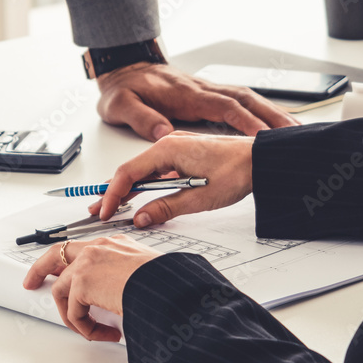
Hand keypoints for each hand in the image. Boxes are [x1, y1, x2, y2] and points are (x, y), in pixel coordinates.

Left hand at [22, 235, 162, 341]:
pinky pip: (73, 312)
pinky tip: (105, 333)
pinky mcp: (82, 282)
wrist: (169, 287)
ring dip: (73, 316)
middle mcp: (98, 247)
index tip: (59, 271)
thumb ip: (126, 280)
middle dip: (39, 269)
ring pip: (61, 290)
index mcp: (114, 244)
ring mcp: (87, 262)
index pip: (81, 249)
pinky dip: (86, 328)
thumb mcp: (146, 274)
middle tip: (31, 283)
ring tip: (94, 331)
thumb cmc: (166, 284)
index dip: (67, 262)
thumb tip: (120, 301)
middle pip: (56, 254)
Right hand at [92, 131, 253, 226]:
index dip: (112, 194)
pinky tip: (143, 197)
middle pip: (131, 170)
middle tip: (98, 210)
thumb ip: (166, 208)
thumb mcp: (199, 198)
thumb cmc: (239, 169)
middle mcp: (169, 145)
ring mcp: (178, 149)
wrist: (264, 159)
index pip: (127, 172)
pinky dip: (147, 185)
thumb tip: (142, 217)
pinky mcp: (186, 156)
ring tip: (115, 206)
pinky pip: (158, 170)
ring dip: (130, 189)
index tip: (104, 211)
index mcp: (167, 149)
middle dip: (113, 192)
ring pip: (144, 171)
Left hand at [96, 62, 298, 140]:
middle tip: (294, 134)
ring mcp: (207, 92)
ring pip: (248, 99)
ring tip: (294, 131)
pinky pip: (241, 102)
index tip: (263, 137)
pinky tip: (274, 123)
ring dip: (272, 113)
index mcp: (185, 94)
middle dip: (271, 116)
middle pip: (245, 100)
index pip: (223, 106)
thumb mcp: (121, 105)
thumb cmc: (124, 89)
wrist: (123, 69)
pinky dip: (261, 111)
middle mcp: (201, 90)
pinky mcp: (208, 96)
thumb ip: (141, 118)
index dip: (245, 121)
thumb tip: (162, 133)